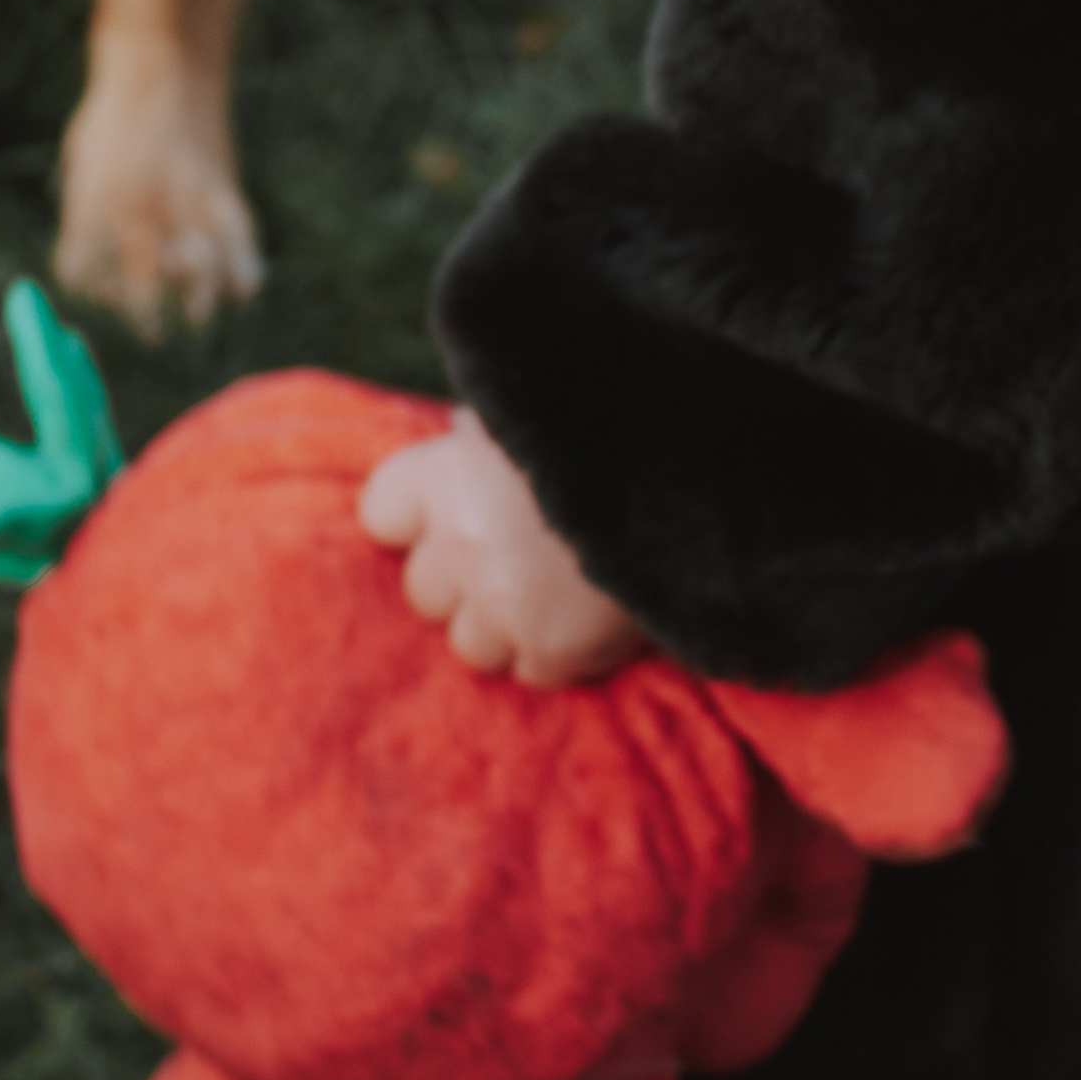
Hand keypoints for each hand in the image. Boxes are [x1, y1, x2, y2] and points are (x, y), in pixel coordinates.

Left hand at [358, 404, 645, 687]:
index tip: (447, 507)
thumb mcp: (531, 408)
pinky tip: (583, 612)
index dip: (414, 514)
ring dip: (500, 623)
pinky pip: (528, 672)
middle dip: (459, 577)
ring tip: (549, 587)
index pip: (380, 514)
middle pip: (422, 589)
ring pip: (467, 644)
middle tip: (512, 550)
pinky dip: (551, 651)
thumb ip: (486, 432)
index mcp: (446, 473)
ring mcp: (505, 605)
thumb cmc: (610, 424)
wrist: (700, 475)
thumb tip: (461, 431)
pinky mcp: (555, 652)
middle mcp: (463, 544)